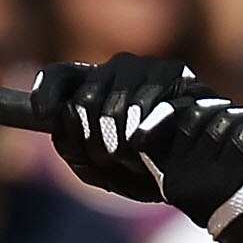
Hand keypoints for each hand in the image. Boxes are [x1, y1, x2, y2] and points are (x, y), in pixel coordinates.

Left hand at [42, 54, 204, 202]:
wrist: (197, 174)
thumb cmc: (146, 169)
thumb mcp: (100, 168)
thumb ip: (73, 149)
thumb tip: (58, 123)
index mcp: (99, 85)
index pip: (63, 76)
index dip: (48, 92)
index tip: (44, 113)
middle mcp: (120, 69)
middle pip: (85, 101)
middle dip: (90, 140)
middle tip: (109, 159)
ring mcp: (148, 68)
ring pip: (111, 108)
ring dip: (117, 145)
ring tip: (135, 157)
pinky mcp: (176, 74)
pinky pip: (141, 112)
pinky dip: (141, 140)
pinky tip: (153, 147)